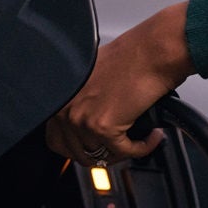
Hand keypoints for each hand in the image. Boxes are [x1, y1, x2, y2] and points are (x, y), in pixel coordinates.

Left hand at [44, 2, 193, 164]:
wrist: (151, 51)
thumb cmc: (130, 56)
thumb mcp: (94, 77)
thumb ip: (85, 100)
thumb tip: (91, 121)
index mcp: (61, 95)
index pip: (56, 138)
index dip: (78, 147)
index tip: (95, 146)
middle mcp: (65, 107)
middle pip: (75, 153)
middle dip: (101, 154)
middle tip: (120, 149)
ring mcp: (81, 118)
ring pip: (99, 156)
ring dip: (123, 153)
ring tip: (138, 140)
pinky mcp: (103, 127)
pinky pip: (123, 152)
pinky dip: (141, 148)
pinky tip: (151, 136)